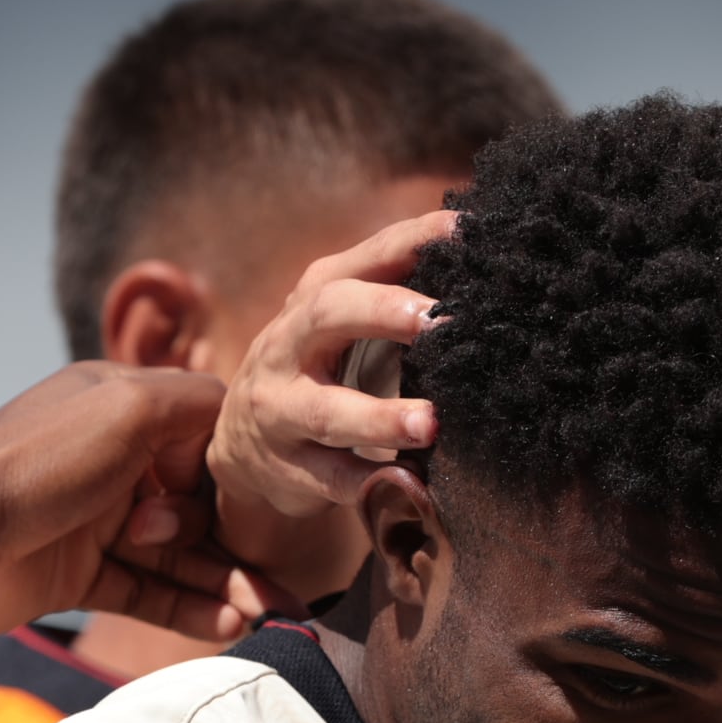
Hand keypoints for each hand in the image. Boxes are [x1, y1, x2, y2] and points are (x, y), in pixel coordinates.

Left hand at [0, 363, 293, 642]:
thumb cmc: (35, 463)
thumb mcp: (128, 406)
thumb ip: (195, 403)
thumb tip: (240, 422)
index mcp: (121, 408)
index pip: (204, 436)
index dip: (231, 472)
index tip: (256, 503)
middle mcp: (112, 462)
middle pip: (198, 503)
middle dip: (237, 542)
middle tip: (268, 578)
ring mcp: (95, 523)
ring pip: (179, 556)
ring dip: (225, 583)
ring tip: (267, 613)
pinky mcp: (80, 576)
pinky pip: (149, 592)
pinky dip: (190, 609)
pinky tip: (229, 624)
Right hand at [205, 210, 453, 604]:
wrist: (241, 442)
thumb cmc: (315, 364)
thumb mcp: (341, 318)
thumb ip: (394, 287)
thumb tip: (479, 250)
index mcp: (315, 297)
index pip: (367, 257)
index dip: (414, 241)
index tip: (467, 234)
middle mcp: (288, 344)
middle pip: (328, 313)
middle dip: (383, 312)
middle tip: (439, 322)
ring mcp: (280, 409)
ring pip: (326, 410)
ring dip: (380, 417)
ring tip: (430, 424)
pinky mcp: (288, 469)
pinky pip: (332, 479)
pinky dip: (372, 484)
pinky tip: (414, 488)